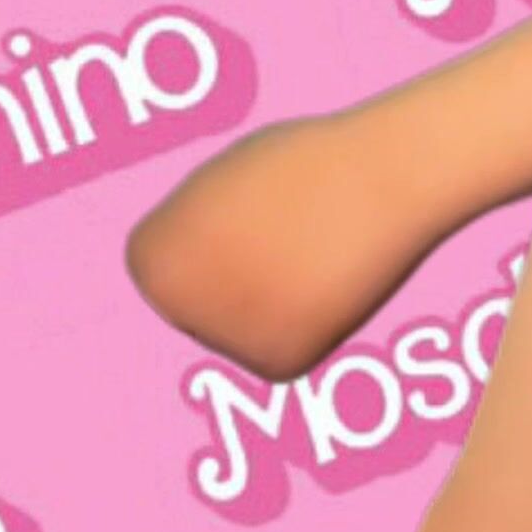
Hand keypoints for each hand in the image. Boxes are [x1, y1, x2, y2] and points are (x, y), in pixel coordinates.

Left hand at [126, 100, 440, 380]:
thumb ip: (196, 240)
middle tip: (286, 234)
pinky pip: (280, 352)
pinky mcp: (277, 364)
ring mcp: (223, 340)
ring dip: (273, 299)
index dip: (213, 236)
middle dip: (239, 276)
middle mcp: (175, 306)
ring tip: (311, 253)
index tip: (246, 208)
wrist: (382, 177)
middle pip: (200, 307)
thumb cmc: (301, 166)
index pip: (166, 271)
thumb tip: (202, 295)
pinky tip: (327, 284)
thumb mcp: (219, 189)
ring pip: (242, 332)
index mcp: (149, 259)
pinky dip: (307, 323)